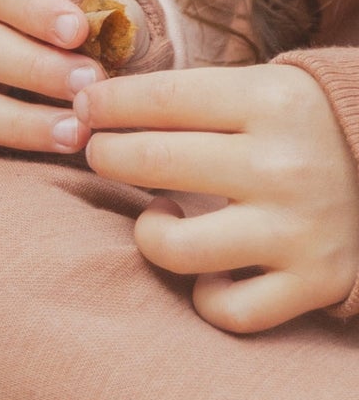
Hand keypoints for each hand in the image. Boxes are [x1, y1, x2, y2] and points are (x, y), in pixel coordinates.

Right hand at [0, 0, 109, 174]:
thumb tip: (120, 32)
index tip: (78, 31)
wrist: (58, 60)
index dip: (37, 10)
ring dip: (17, 122)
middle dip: (36, 69)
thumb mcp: (100, 11)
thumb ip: (114, 19)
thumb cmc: (87, 33)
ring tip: (75, 134)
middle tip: (88, 86)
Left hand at [76, 63, 358, 331]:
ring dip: (149, 232)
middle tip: (102, 154)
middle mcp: (284, 165)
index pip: (159, 99)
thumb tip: (93, 106)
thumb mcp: (263, 90)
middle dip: (106, 156)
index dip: (106, 106)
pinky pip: (227, 309)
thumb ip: (191, 98)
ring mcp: (299, 229)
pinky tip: (206, 271)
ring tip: (158, 215)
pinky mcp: (314, 283)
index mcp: (273, 101)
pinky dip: (205, 296)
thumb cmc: (306, 129)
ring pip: (175, 247)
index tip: (86, 111)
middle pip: (151, 163)